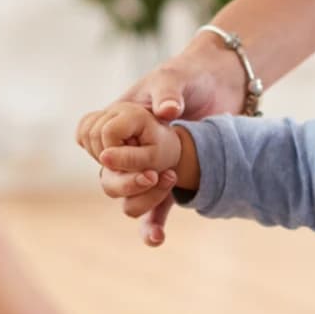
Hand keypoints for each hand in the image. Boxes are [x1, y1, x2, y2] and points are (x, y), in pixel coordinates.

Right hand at [81, 37, 250, 242]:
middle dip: (125, 179)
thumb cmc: (191, 75)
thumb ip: (169, 92)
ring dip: (139, 199)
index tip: (123, 146)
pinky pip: (155, 206)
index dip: (105, 147)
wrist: (223, 86)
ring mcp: (147, 162)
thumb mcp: (175, 77)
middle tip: (154, 173)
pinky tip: (156, 238)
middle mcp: (127, 143)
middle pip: (106, 172)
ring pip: (125, 192)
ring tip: (162, 194)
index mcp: (119, 116)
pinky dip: (153, 223)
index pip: (91, 136)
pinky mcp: (169, 176)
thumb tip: (169, 111)